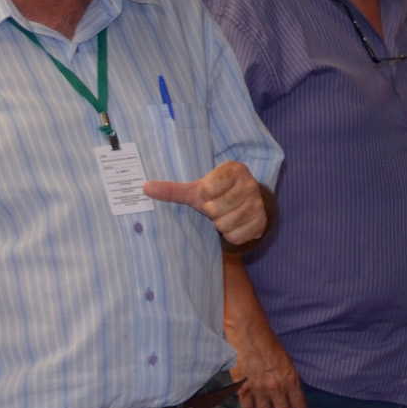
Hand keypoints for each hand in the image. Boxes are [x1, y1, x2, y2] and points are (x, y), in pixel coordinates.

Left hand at [143, 160, 270, 246]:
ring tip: (225, 215)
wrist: (247, 204)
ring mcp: (258, 204)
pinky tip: (234, 225)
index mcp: (234, 170)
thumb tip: (144, 187)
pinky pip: (235, 236)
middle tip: (218, 207)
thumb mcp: (196, 190)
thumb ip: (172, 189)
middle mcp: (250, 184)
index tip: (210, 193)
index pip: (207, 189)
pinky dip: (231, 234)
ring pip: (225, 224)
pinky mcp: (262, 222)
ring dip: (220, 224)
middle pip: (215, 209)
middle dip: (212, 212)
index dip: (204, 195)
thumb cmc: (218, 194)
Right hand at [228, 316, 309, 407]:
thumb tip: (290, 394)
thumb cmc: (270, 343)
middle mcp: (275, 388)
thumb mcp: (287, 361)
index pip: (299, 406)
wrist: (248, 334)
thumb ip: (289, 379)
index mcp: (290, 380)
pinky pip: (246, 406)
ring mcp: (258, 389)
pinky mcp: (243, 386)